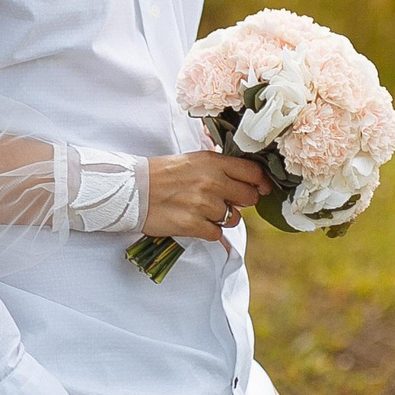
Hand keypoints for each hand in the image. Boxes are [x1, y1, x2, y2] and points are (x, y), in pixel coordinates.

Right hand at [143, 152, 269, 241]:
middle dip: (242, 202)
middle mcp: (211, 181)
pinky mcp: (193, 224)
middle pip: (249, 197)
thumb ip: (220, 168)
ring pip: (234, 219)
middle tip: (227, 202)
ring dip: (223, 219)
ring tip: (203, 211)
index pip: (253, 172)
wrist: (133, 190)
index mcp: (212, 162)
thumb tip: (249, 181)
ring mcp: (203, 204)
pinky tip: (195, 222)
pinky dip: (209, 231)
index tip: (261, 188)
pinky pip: (217, 233)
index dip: (261, 182)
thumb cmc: (163, 174)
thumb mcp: (194, 160)